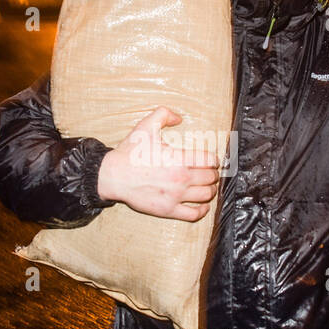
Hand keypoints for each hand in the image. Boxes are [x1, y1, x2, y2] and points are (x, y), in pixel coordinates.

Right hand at [97, 107, 219, 220]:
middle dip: (213, 174)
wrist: (114, 176)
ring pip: (206, 195)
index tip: (211, 160)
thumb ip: (164, 115)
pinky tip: (202, 205)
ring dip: (210, 190)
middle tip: (209, 173)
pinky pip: (193, 214)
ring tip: (207, 187)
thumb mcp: (146, 126)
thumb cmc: (130, 153)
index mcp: (180, 159)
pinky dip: (202, 210)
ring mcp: (175, 196)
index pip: (210, 160)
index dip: (214, 159)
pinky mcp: (168, 210)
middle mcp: (181, 179)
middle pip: (211, 178)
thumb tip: (179, 118)